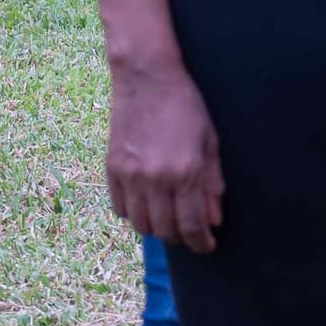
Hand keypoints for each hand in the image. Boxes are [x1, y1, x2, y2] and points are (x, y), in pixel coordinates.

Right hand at [105, 53, 224, 251]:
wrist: (147, 79)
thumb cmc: (186, 106)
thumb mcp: (210, 142)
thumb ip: (212, 182)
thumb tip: (214, 218)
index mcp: (184, 172)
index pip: (192, 224)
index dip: (201, 242)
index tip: (207, 247)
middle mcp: (155, 179)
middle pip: (164, 229)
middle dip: (180, 238)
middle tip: (191, 235)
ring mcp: (129, 175)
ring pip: (141, 224)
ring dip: (157, 230)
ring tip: (170, 223)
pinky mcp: (111, 169)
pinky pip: (120, 208)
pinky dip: (134, 215)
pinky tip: (147, 208)